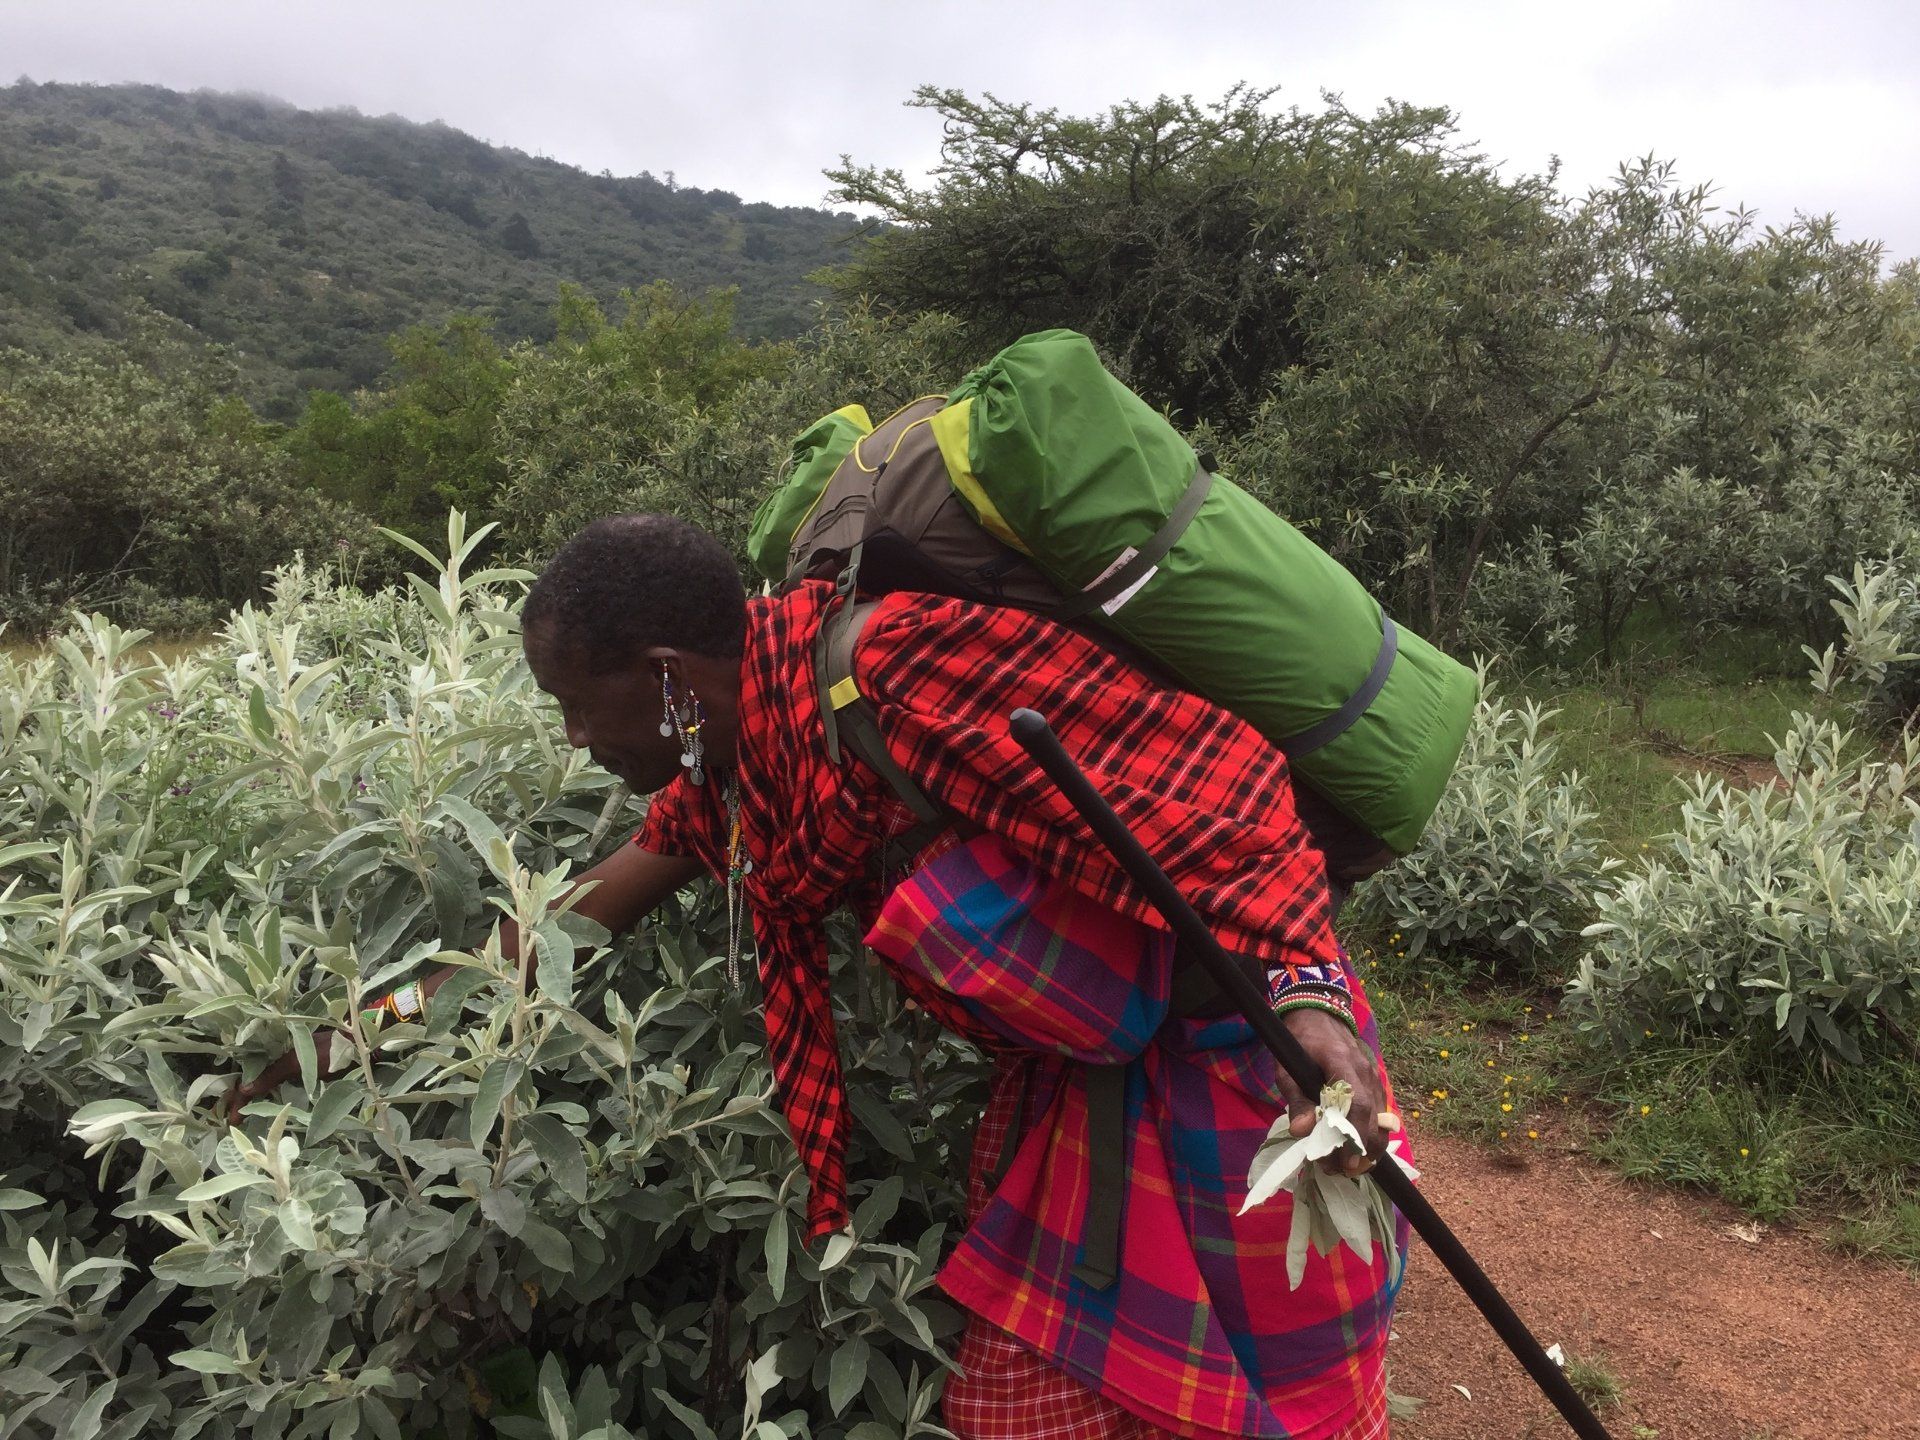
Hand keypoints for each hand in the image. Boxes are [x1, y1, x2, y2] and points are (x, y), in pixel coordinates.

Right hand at [222, 1030, 350, 1124]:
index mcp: (272, 1048)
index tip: (232, 1119)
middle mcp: (277, 1056)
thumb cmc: (329, 1050)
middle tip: (232, 1122)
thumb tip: (244, 1089)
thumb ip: (272, 1074)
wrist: (358, 1044)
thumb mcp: (297, 1062)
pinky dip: (268, 1096)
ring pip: (263, 1083)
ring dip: (252, 1099)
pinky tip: (262, 1107)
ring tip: (242, 1117)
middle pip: (252, 1079)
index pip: (247, 1074)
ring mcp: (288, 1065)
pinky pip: (278, 1085)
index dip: (238, 1097)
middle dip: (240, 1099)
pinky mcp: (300, 1072)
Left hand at [1275, 1007, 1391, 1176]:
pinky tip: (1354, 1150)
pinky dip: (1370, 1136)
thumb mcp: (1287, 1068)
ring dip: (1368, 1148)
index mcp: (1343, 1062)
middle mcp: (1366, 1071)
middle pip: (1374, 1118)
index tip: (1346, 1160)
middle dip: (1361, 1151)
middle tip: (1340, 1171)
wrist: (1319, 1014)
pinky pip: (1379, 1115)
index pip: (1358, 1103)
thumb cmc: (1299, 1042)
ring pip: (1382, 1121)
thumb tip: (1301, 1131)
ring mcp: (1374, 1077)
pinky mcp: (1376, 1084)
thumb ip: (1296, 1098)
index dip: (1354, 1134)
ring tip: (1347, 1167)